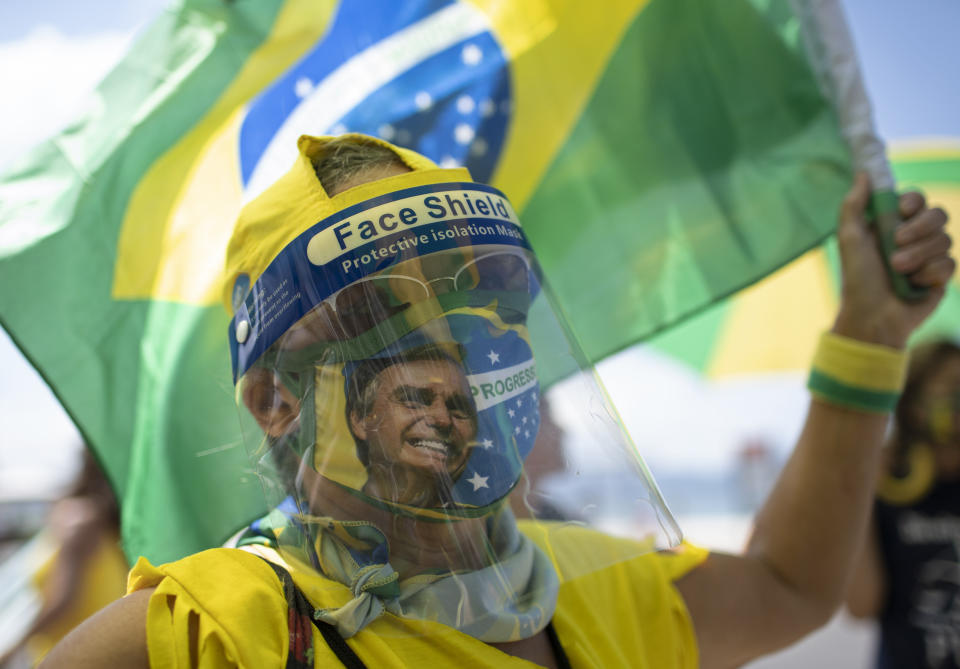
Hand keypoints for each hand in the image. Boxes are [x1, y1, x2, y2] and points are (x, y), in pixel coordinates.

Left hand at [833, 173, 953, 347]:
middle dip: (919, 227)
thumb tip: (863, 173)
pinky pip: (949, 263)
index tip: (902, 210)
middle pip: (938, 215)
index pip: (916, 199)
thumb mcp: (850, 239)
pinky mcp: (941, 276)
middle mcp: (914, 237)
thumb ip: (854, 205)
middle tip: (897, 242)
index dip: (914, 201)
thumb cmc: (858, 278)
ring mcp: (930, 256)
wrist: (872, 316)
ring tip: (898, 269)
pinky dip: (929, 273)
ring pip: (945, 239)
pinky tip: (913, 284)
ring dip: (918, 254)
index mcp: (893, 225)